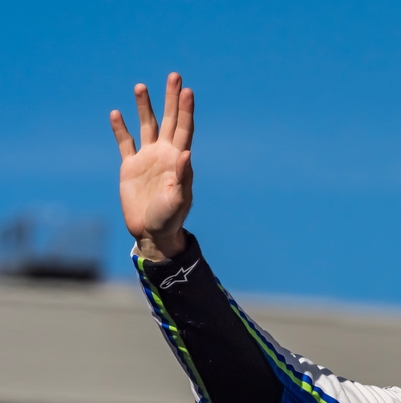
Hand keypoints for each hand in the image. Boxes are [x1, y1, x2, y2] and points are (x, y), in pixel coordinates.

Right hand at [110, 72, 193, 260]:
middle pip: (168, 120)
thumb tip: (186, 152)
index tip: (187, 91)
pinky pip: (125, 143)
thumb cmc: (170, 218)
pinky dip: (120, 128)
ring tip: (141, 86)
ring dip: (145, 107)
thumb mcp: (177, 199)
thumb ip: (182, 177)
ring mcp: (147, 159)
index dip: (186, 110)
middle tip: (175, 76)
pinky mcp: (130, 167)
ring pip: (146, 126)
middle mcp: (164, 155)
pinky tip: (117, 113)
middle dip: (171, 99)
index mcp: (178, 160)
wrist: (152, 232)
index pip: (183, 129)